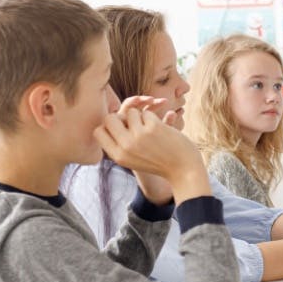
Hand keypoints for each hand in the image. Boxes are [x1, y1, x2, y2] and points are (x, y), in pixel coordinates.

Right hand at [94, 107, 209, 201]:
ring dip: (141, 116)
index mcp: (118, 156)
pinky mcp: (153, 127)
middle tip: (135, 125)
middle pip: (110, 117)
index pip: (98, 131)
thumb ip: (119, 143)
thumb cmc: (158, 163)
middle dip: (122, 117)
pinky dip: (154, 118)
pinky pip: (147, 112)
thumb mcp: (133, 159)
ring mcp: (138, 136)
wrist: (184, 170)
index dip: (108, 126)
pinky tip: (162, 131)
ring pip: (130, 111)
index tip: (121, 128)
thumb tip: (110, 118)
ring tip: (151, 130)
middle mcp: (125, 146)